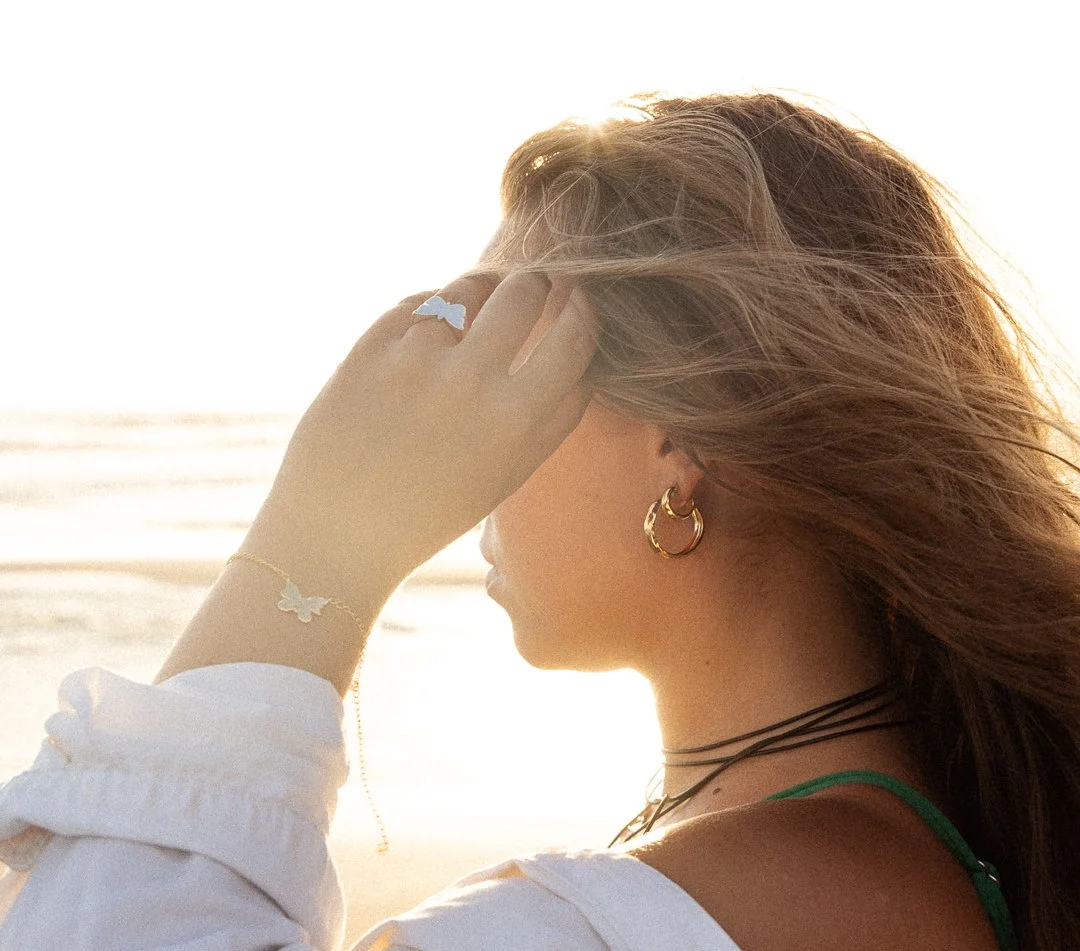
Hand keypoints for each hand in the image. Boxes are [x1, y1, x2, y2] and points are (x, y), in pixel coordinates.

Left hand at [248, 270, 598, 592]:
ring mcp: (416, 358)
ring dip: (484, 288)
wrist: (339, 532)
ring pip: (470, 286)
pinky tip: (432, 333)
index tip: (580, 300)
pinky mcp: (370, 348)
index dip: (585, 309)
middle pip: (526, 291)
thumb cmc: (432, 511)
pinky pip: (419, 302)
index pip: (576, 335)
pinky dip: (432, 310)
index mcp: (516, 419)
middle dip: (539, 282)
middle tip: (538, 285)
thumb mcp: (509, 475)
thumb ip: (554, 417)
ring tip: (484, 302)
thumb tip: (585, 357)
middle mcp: (471, 379)